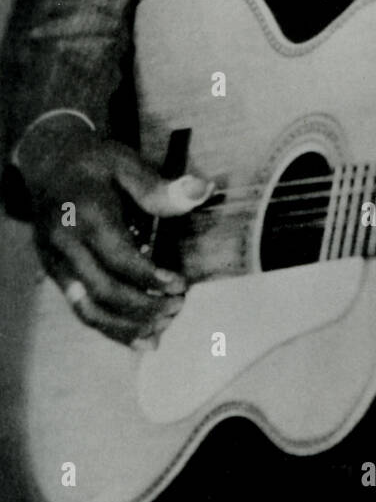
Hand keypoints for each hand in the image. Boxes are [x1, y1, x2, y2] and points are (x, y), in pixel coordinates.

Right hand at [17, 118, 211, 348]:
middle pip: (103, 290)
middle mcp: (64, 243)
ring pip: (88, 309)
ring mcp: (55, 262)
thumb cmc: (94, 162)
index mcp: (84, 215)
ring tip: (162, 331)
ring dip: (127, 327)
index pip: (118, 257)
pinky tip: (140, 339)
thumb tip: (202, 190)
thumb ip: (159, 186)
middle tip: (178, 307)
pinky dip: (111, 328)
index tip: (181, 286)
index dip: (151, 277)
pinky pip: (81, 309)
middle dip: (143, 307)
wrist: (47, 162)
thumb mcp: (126, 162)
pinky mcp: (54, 274)